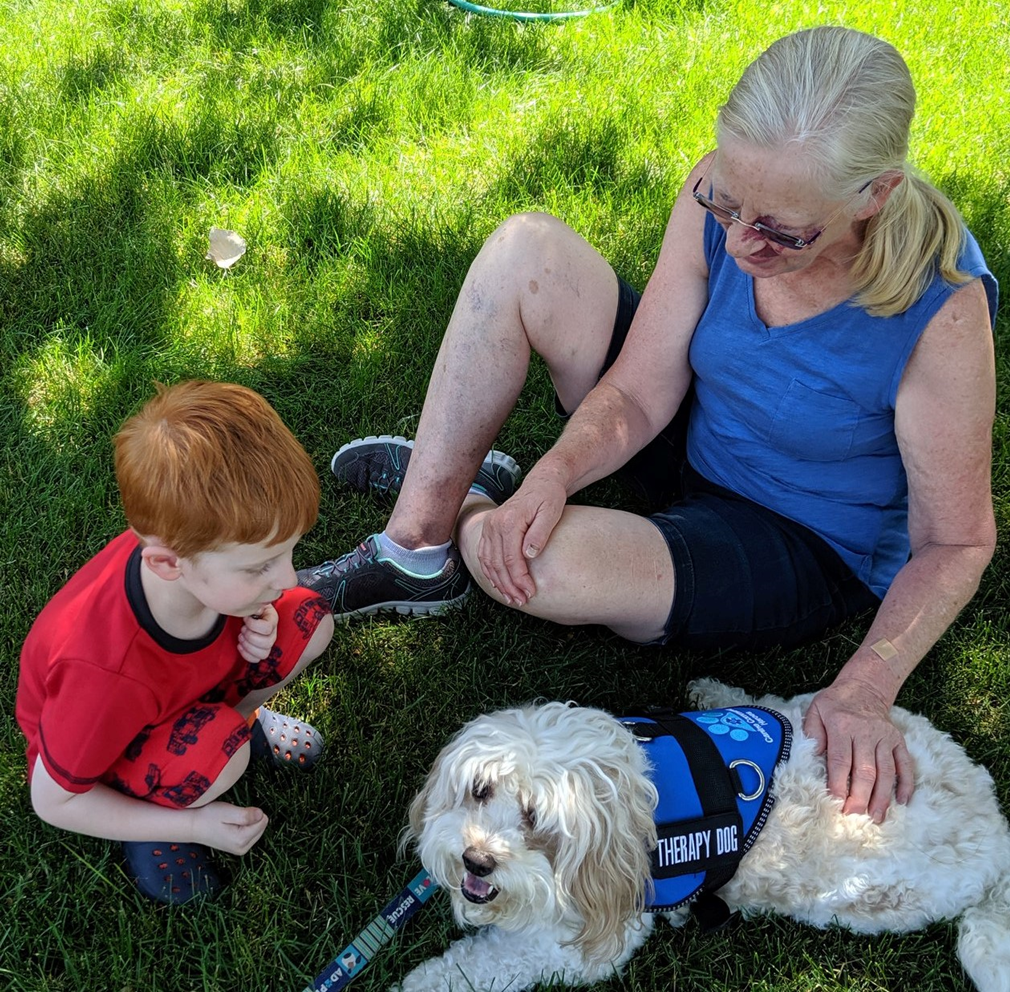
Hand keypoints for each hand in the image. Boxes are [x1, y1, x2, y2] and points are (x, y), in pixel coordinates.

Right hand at [191, 801, 268, 854]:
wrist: (193, 826)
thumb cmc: (208, 816)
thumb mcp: (227, 812)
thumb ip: (246, 815)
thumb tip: (261, 814)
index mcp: (241, 840)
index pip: (263, 820)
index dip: (251, 812)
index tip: (236, 814)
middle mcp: (243, 848)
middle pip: (262, 825)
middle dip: (250, 818)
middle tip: (232, 817)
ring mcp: (241, 849)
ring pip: (258, 828)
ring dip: (247, 821)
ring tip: (230, 821)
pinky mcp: (239, 847)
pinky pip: (251, 832)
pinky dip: (244, 826)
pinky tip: (230, 826)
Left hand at [238, 603, 277, 662]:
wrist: (250, 614)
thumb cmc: (252, 609)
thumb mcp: (255, 603)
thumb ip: (256, 605)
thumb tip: (257, 610)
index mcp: (272, 620)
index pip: (267, 628)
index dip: (253, 625)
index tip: (246, 619)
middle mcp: (272, 634)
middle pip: (267, 643)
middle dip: (250, 636)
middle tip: (243, 628)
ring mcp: (267, 644)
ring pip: (263, 654)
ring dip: (248, 646)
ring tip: (241, 636)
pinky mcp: (260, 651)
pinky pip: (256, 659)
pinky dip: (246, 654)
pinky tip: (240, 645)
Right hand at [476, 474, 567, 605]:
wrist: (541, 482)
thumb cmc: (549, 497)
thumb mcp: (551, 513)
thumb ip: (539, 533)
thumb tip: (529, 555)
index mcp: (509, 521)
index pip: (511, 558)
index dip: (520, 578)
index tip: (530, 592)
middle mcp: (494, 524)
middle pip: (498, 563)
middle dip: (509, 585)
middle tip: (522, 600)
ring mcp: (489, 526)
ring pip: (488, 562)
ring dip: (499, 582)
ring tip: (512, 598)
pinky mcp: (489, 529)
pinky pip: (484, 555)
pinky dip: (490, 572)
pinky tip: (499, 584)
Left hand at [803, 678, 914, 822]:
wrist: (864, 687)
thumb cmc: (835, 704)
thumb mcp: (816, 711)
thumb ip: (812, 733)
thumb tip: (814, 756)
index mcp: (842, 726)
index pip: (841, 761)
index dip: (839, 785)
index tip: (837, 804)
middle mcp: (866, 732)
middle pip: (866, 771)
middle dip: (860, 798)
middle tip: (855, 817)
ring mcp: (885, 737)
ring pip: (886, 772)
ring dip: (882, 797)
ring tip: (876, 818)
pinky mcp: (898, 741)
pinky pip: (905, 764)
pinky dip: (906, 784)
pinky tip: (902, 802)